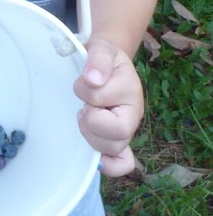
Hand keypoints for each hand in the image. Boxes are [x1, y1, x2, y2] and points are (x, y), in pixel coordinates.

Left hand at [73, 37, 143, 176]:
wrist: (106, 64)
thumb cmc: (102, 59)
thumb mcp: (101, 50)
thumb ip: (98, 60)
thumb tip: (93, 79)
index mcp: (130, 91)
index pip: (105, 101)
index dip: (89, 97)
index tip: (85, 84)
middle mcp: (133, 114)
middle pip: (116, 136)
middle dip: (91, 122)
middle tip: (82, 108)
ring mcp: (127, 130)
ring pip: (113, 149)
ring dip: (90, 136)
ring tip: (85, 117)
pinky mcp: (118, 140)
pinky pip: (123, 163)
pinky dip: (110, 166)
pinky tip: (97, 160)